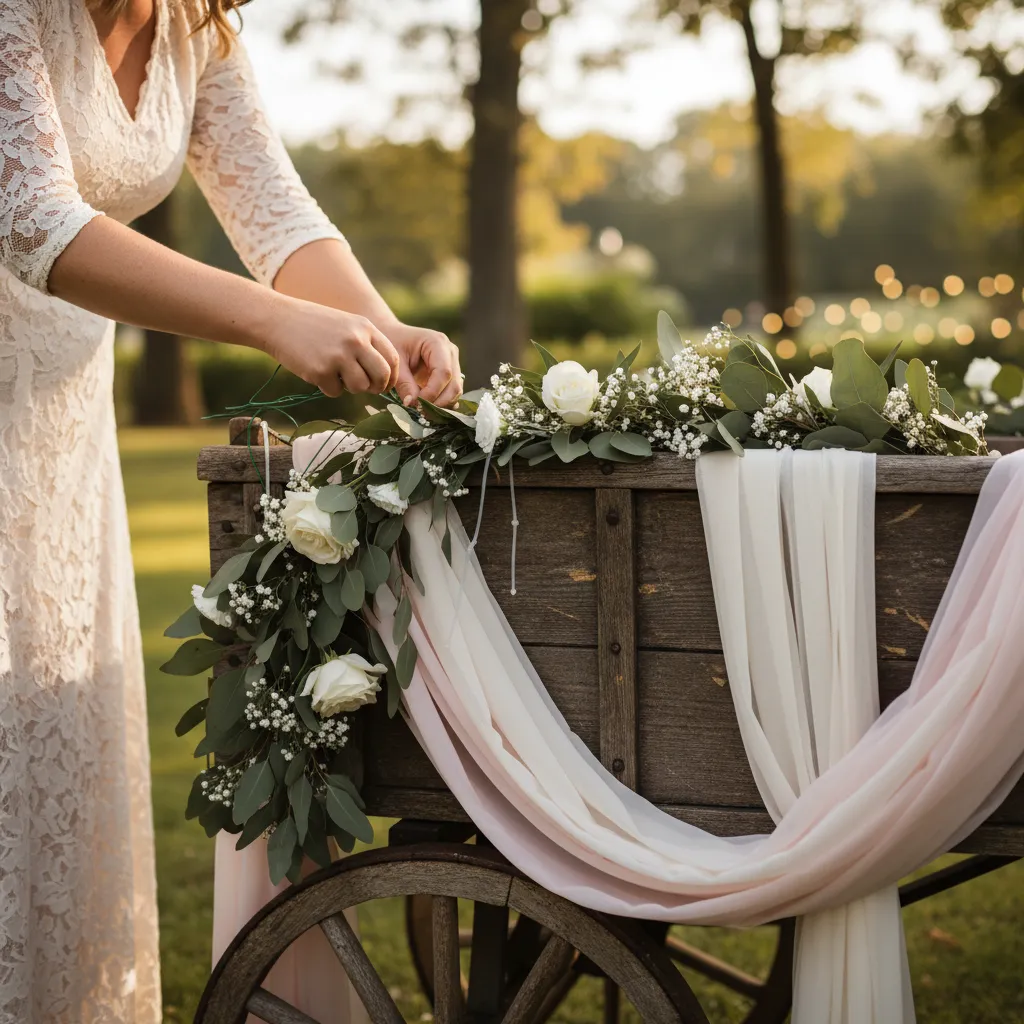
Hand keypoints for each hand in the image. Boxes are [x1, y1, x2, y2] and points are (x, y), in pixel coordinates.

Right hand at [264, 298, 400, 397]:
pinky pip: (335, 391)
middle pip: (382, 376)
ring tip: (336, 374)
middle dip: (377, 387)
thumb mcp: (346, 325)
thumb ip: (366, 345)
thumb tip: (384, 377)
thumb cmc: (313, 325)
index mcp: (365, 328)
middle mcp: (355, 341)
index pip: (391, 359)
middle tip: (368, 388)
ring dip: (350, 388)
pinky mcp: (320, 371)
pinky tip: (316, 371)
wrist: (277, 319)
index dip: (390, 376)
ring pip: (360, 387)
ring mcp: (338, 356)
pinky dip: (327, 387)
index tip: (384, 383)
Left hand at [387, 322, 463, 407]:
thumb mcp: (395, 363)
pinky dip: (441, 403)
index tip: (416, 404)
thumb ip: (404, 383)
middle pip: (454, 384)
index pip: (444, 373)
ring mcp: (453, 363)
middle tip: (419, 412)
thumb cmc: (392, 343)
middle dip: (438, 402)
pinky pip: (451, 393)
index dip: (432, 392)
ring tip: (421, 410)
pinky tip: (427, 407)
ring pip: (455, 391)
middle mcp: (450, 352)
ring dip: (440, 404)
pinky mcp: (451, 374)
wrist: (394, 336)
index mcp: (437, 343)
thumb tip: (412, 404)